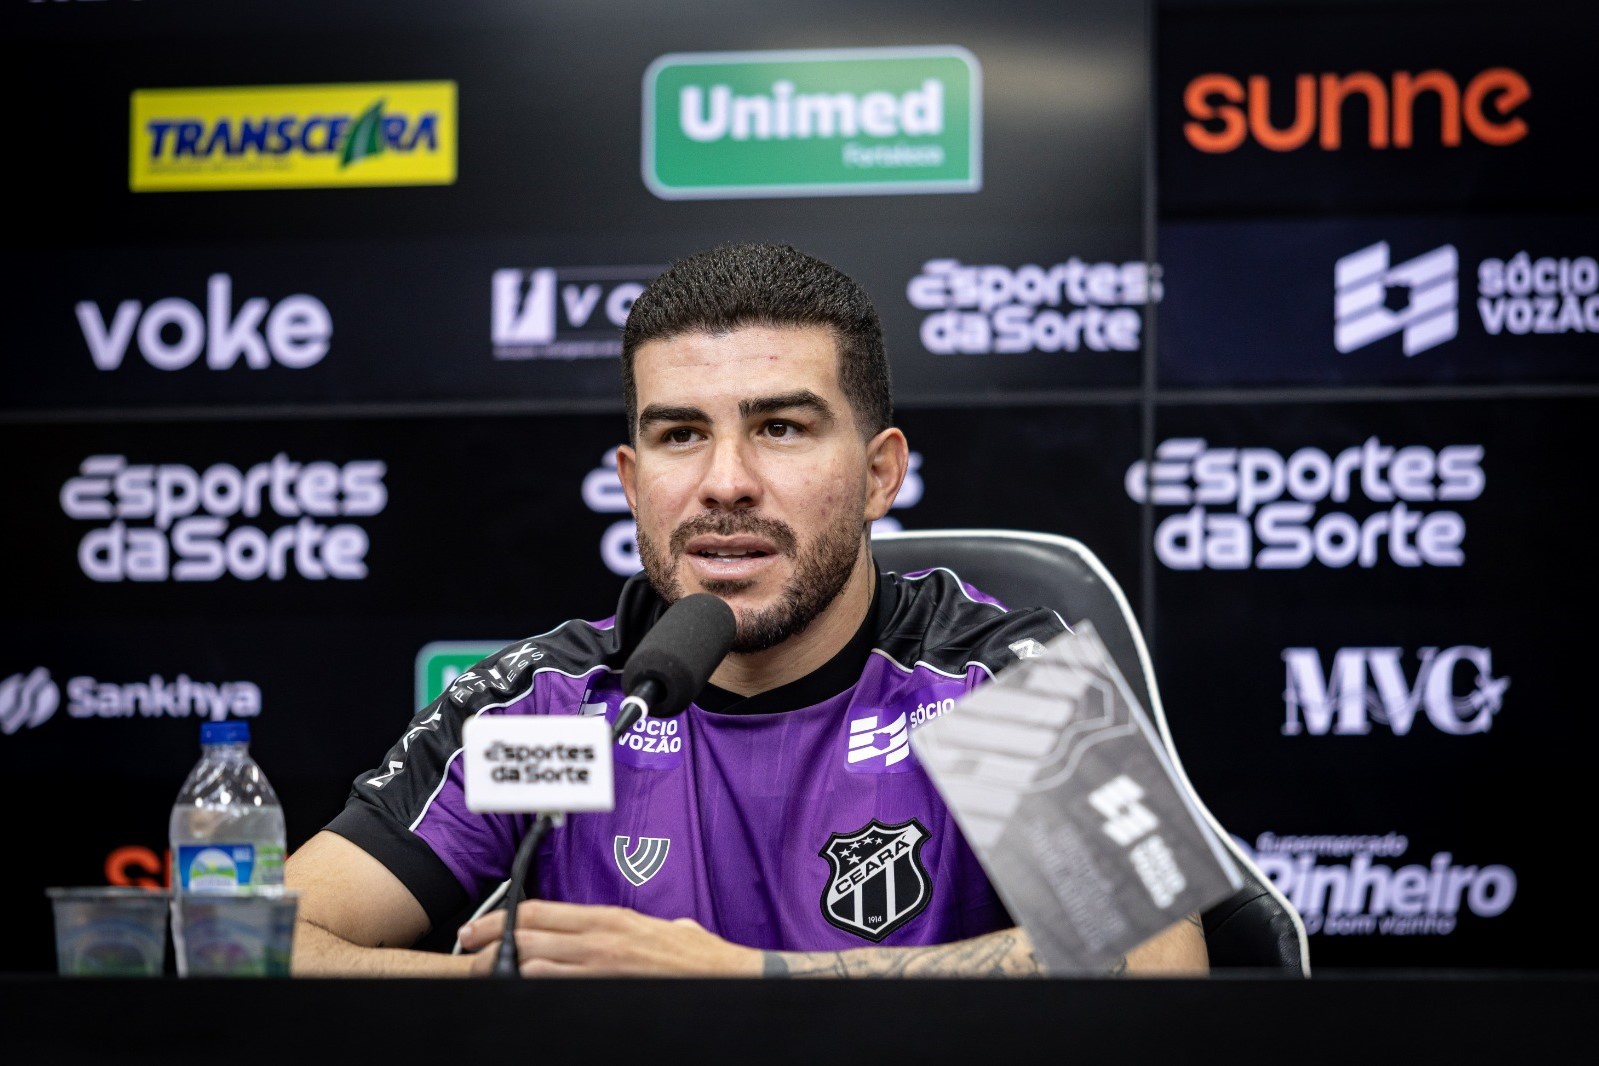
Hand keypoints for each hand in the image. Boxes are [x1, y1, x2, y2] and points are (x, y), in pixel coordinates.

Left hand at [457, 898, 762, 976]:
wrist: (730, 977)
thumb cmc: (702, 958)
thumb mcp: (665, 928)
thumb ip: (635, 928)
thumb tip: (624, 933)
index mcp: (611, 919)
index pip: (541, 912)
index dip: (502, 918)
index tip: (480, 927)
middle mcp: (601, 940)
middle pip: (528, 936)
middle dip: (489, 943)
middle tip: (468, 950)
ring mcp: (602, 969)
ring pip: (533, 966)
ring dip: (505, 970)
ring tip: (485, 975)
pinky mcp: (609, 992)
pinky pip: (556, 991)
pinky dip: (533, 989)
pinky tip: (520, 992)